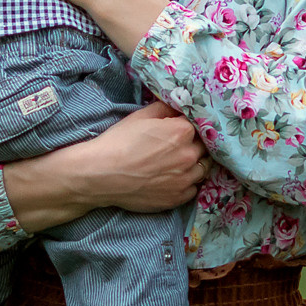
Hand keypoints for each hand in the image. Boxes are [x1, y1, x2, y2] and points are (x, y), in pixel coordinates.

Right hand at [4, 101, 210, 228]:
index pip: (199, 125)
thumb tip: (178, 107)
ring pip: (202, 169)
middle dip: (195, 144)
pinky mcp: (178, 198)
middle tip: (178, 146)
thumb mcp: (141, 116)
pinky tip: (174, 179)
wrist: (101, 174)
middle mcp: (189, 155)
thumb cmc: (119, 142)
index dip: (190, 126)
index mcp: (182, 131)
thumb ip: (165, 108)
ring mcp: (185, 179)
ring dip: (195, 164)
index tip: (182, 128)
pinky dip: (187, 183)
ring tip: (178, 163)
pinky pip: (193, 189)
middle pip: (204, 147)